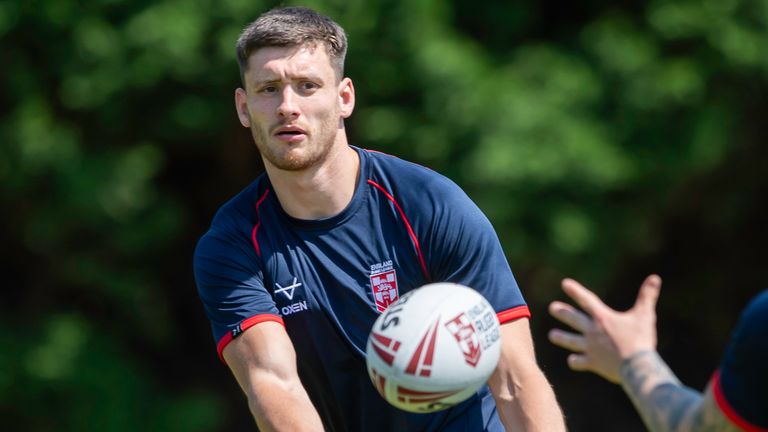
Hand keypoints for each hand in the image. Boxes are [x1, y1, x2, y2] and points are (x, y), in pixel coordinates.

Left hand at [547, 275, 661, 382]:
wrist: (636, 367)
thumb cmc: (641, 340)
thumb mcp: (645, 315)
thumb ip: (647, 296)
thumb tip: (655, 277)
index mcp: (602, 318)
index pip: (586, 300)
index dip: (575, 291)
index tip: (564, 283)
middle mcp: (593, 331)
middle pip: (573, 319)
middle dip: (562, 312)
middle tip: (551, 308)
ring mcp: (591, 348)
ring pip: (571, 341)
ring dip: (561, 338)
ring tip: (551, 335)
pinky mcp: (593, 363)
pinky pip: (580, 362)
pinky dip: (575, 361)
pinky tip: (572, 361)